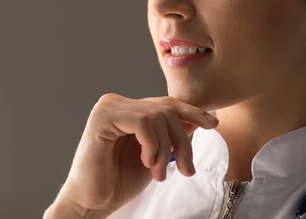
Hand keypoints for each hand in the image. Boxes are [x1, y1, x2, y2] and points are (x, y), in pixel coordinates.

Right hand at [51, 94, 218, 216]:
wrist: (93, 202)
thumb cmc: (118, 181)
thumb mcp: (154, 155)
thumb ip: (169, 135)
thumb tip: (196, 120)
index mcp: (126, 108)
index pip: (165, 103)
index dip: (192, 111)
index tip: (212, 124)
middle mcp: (115, 103)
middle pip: (166, 110)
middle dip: (182, 141)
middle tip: (186, 170)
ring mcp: (107, 108)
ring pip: (157, 116)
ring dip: (166, 149)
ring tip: (159, 173)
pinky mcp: (101, 119)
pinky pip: (142, 122)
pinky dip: (152, 145)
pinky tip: (146, 163)